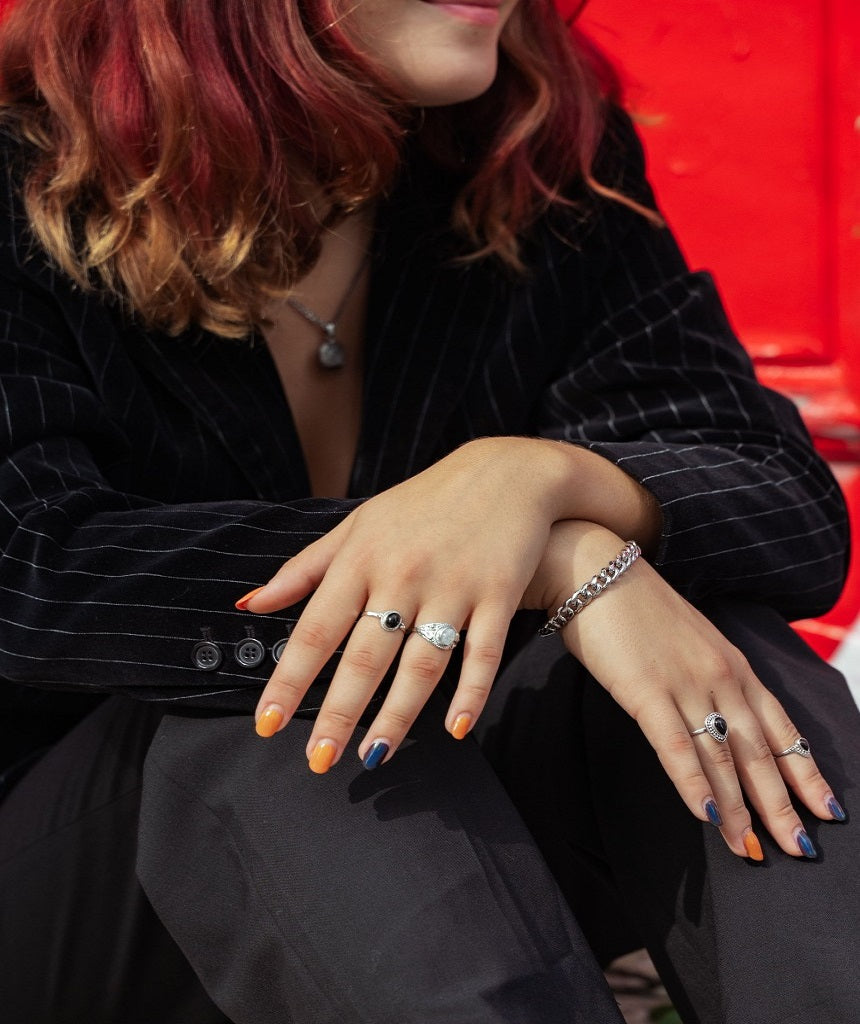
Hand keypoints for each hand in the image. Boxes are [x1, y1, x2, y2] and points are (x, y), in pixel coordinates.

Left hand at [243, 438, 572, 771]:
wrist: (505, 473)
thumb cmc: (422, 502)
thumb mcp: (357, 523)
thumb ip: (306, 568)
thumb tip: (250, 604)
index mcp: (361, 558)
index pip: (316, 628)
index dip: (289, 679)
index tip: (266, 723)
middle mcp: (402, 574)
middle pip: (366, 655)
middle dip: (337, 712)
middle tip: (318, 760)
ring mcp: (453, 586)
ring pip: (421, 663)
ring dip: (396, 714)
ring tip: (372, 756)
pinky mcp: (498, 593)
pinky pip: (483, 652)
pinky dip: (470, 692)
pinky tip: (455, 729)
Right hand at [527, 520, 846, 858]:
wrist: (592, 568)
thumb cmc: (634, 607)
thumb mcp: (688, 641)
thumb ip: (706, 678)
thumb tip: (715, 720)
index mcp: (733, 664)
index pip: (781, 728)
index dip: (805, 773)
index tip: (826, 810)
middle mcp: (720, 676)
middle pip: (761, 752)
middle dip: (782, 806)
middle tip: (800, 850)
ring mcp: (686, 683)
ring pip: (724, 757)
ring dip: (740, 809)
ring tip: (752, 851)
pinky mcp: (646, 690)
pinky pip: (675, 746)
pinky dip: (694, 784)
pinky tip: (706, 816)